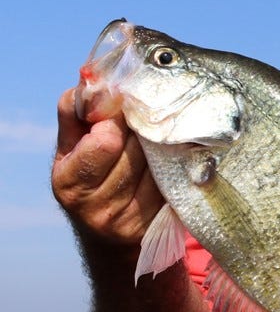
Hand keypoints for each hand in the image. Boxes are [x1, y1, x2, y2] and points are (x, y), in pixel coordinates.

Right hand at [51, 87, 162, 247]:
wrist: (106, 231)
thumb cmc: (88, 174)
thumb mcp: (71, 145)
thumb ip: (74, 112)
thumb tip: (90, 80)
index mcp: (70, 183)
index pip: (107, 141)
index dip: (118, 119)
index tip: (123, 109)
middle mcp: (98, 208)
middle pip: (138, 151)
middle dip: (144, 130)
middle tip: (147, 120)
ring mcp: (131, 221)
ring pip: (161, 165)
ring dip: (164, 146)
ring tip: (160, 138)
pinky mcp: (158, 225)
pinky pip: (175, 183)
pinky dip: (177, 166)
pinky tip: (172, 159)